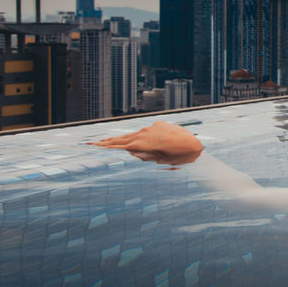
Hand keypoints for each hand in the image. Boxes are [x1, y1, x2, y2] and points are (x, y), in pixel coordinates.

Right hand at [89, 121, 203, 164]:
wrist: (195, 145)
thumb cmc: (178, 158)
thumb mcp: (158, 161)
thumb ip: (143, 156)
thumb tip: (131, 151)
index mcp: (142, 144)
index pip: (119, 145)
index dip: (105, 146)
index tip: (93, 145)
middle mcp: (144, 133)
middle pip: (122, 138)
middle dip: (108, 141)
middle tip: (93, 143)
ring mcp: (151, 127)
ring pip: (134, 135)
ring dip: (123, 140)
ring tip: (108, 142)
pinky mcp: (159, 125)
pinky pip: (146, 132)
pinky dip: (139, 137)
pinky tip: (137, 141)